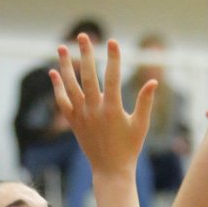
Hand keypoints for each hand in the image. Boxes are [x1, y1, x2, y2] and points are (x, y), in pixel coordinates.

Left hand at [50, 35, 155, 176]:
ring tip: (61, 47)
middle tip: (83, 36)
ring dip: (64, 66)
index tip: (113, 42)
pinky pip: (62, 101)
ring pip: (70, 86)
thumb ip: (145, 102)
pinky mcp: (74, 122)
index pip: (112, 77)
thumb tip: (153, 82)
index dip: (113, 58)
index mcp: (112, 109)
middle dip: (85, 54)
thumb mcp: (141, 125)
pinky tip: (54, 73)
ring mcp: (81, 116)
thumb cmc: (130, 148)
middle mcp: (94, 110)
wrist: (110, 170)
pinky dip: (57, 87)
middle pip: (87, 76)